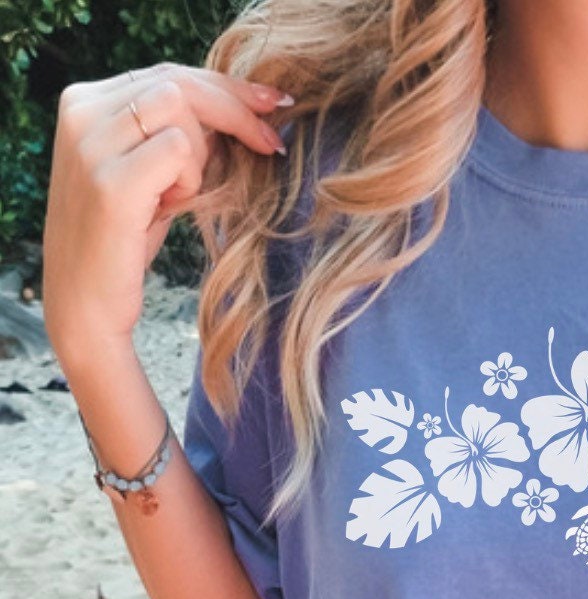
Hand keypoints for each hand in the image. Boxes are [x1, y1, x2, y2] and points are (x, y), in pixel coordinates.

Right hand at [42, 62, 292, 365]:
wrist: (88, 302)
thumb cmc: (124, 240)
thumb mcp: (150, 174)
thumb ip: (177, 135)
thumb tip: (243, 107)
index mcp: (85, 102)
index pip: (168, 73)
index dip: (227, 87)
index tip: (274, 104)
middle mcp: (81, 112)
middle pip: (178, 81)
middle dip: (236, 109)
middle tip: (272, 142)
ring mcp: (90, 144)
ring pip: (179, 107)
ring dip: (200, 154)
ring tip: (180, 196)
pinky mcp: (110, 182)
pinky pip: (178, 149)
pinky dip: (190, 178)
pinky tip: (169, 208)